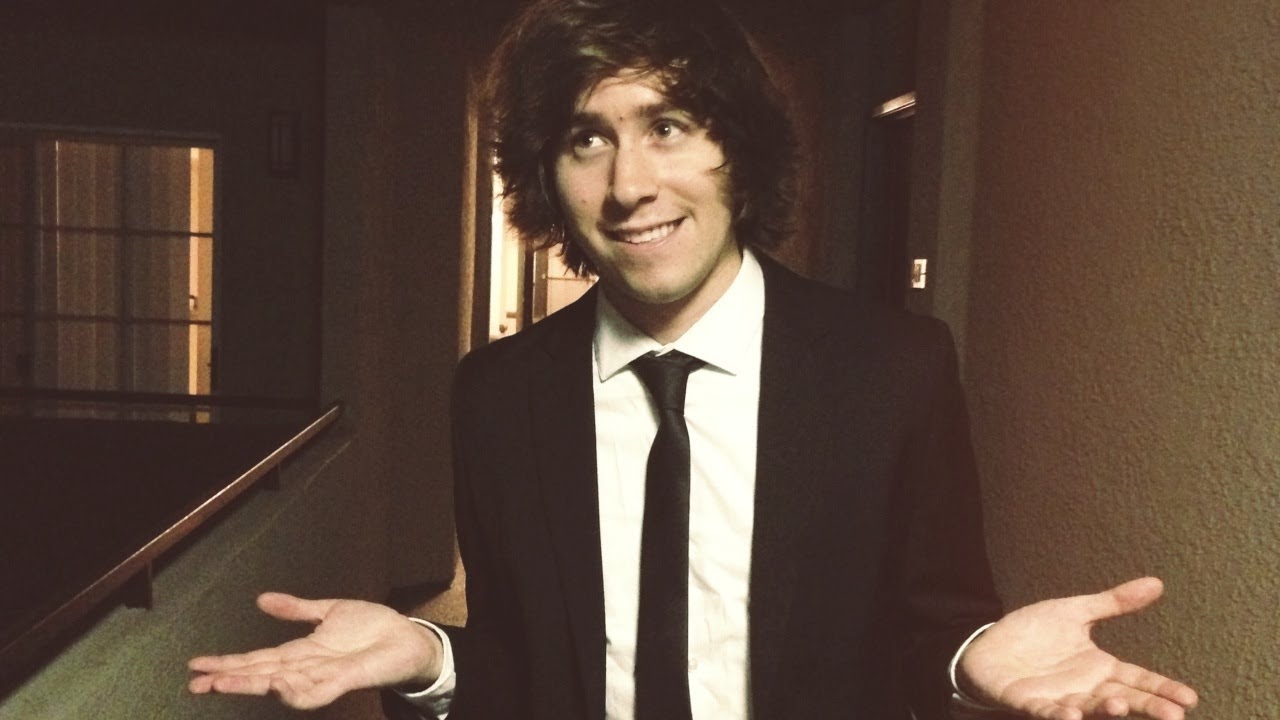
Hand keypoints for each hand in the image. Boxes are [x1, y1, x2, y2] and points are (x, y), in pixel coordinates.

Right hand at [188, 592, 443, 708]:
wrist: (407, 638)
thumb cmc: (372, 629)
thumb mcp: (329, 611)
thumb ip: (297, 609)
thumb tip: (262, 599)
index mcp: (299, 652)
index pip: (256, 659)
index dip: (227, 663)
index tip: (196, 665)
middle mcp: (305, 668)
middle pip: (259, 675)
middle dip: (228, 679)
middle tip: (196, 683)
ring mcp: (322, 676)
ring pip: (279, 685)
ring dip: (252, 685)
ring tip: (223, 682)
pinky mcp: (343, 680)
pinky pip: (316, 692)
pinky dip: (296, 692)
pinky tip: (277, 686)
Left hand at [957, 577, 1197, 719]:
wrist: (988, 644)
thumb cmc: (1034, 633)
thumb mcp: (1074, 612)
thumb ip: (1113, 603)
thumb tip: (1156, 583)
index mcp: (1099, 668)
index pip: (1138, 680)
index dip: (1162, 689)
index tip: (1190, 698)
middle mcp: (1085, 688)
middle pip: (1123, 699)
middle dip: (1147, 707)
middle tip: (1174, 715)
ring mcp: (1059, 698)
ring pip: (1089, 708)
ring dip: (1106, 709)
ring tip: (1122, 705)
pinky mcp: (1029, 702)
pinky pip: (1047, 712)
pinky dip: (1060, 715)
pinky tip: (1072, 715)